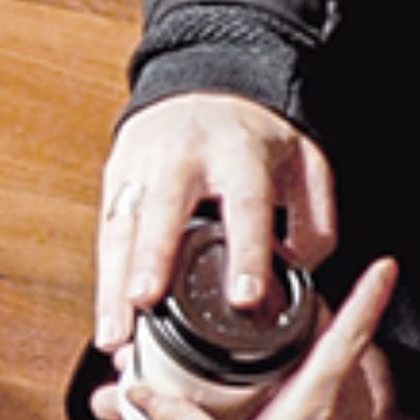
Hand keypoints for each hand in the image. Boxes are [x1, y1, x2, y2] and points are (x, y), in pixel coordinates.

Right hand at [94, 93, 336, 351]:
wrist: (204, 84)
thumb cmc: (256, 135)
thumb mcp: (305, 162)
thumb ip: (314, 220)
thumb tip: (297, 273)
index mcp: (240, 150)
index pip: (244, 204)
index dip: (245, 252)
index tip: (244, 298)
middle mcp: (185, 156)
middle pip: (164, 210)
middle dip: (153, 257)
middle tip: (145, 302)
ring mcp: (143, 165)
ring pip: (124, 227)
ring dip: (115, 283)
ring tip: (115, 334)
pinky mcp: (116, 178)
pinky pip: (108, 234)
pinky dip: (105, 281)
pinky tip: (108, 321)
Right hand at [128, 259, 414, 419]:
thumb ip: (176, 418)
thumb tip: (139, 391)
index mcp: (313, 403)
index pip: (349, 336)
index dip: (369, 296)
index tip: (386, 265)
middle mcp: (342, 410)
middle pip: (349, 343)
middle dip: (331, 313)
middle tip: (304, 292)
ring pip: (351, 371)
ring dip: (331, 348)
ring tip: (298, 334)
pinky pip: (348, 398)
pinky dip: (331, 380)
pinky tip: (300, 386)